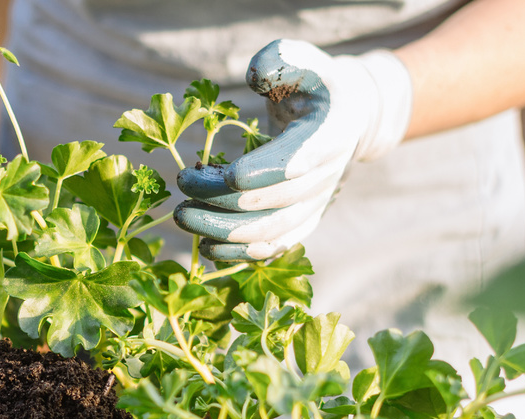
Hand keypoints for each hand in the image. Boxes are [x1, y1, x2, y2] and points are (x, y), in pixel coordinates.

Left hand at [175, 39, 413, 261]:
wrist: (343, 114)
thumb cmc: (310, 81)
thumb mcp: (298, 58)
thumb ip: (277, 62)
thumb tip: (255, 79)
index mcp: (328, 134)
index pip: (292, 163)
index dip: (255, 173)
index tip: (211, 173)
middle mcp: (326, 175)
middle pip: (273, 202)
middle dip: (221, 201)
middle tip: (180, 189)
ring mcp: (316, 203)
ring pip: (271, 232)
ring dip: (223, 233)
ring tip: (183, 217)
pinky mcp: (304, 220)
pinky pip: (273, 246)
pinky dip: (239, 254)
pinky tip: (206, 248)